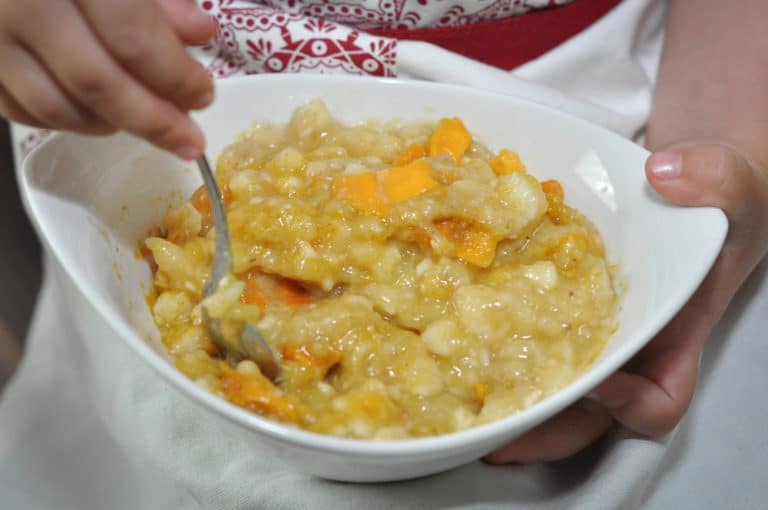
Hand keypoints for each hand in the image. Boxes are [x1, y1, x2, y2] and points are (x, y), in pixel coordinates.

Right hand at [0, 0, 214, 159]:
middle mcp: (20, 2)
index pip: (131, 36)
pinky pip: (18, 109)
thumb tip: (198, 34)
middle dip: (153, 120)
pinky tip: (100, 117)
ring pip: (56, 106)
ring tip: (149, 125)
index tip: (203, 95)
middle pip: (96, 83)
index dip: (174, 76)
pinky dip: (65, 122)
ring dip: (112, 126)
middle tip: (189, 141)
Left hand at [485, 142, 767, 462]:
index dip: (630, 405)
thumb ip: (717, 179)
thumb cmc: (714, 203)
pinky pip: (517, 326)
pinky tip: (446, 326)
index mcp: (670, 333)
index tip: (597, 384)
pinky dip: (487, 332)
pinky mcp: (546, 298)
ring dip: (505, 393)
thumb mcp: (731, 186)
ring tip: (459, 405)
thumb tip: (667, 173)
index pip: (659, 397)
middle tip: (493, 436)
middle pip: (586, 410)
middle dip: (542, 427)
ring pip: (543, 376)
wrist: (680, 187)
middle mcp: (620, 341)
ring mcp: (579, 324)